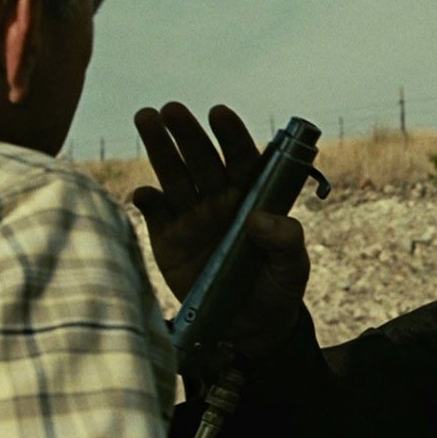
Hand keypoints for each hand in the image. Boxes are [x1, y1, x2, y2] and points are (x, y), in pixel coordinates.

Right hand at [132, 103, 310, 360]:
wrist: (250, 328)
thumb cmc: (278, 287)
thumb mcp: (292, 268)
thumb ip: (286, 241)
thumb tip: (259, 218)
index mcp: (253, 196)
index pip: (243, 158)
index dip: (232, 135)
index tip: (220, 114)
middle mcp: (219, 198)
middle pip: (202, 158)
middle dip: (187, 133)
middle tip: (170, 110)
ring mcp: (191, 215)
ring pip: (174, 174)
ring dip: (159, 148)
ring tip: (146, 118)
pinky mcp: (167, 238)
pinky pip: (155, 212)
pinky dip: (147, 200)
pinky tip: (143, 193)